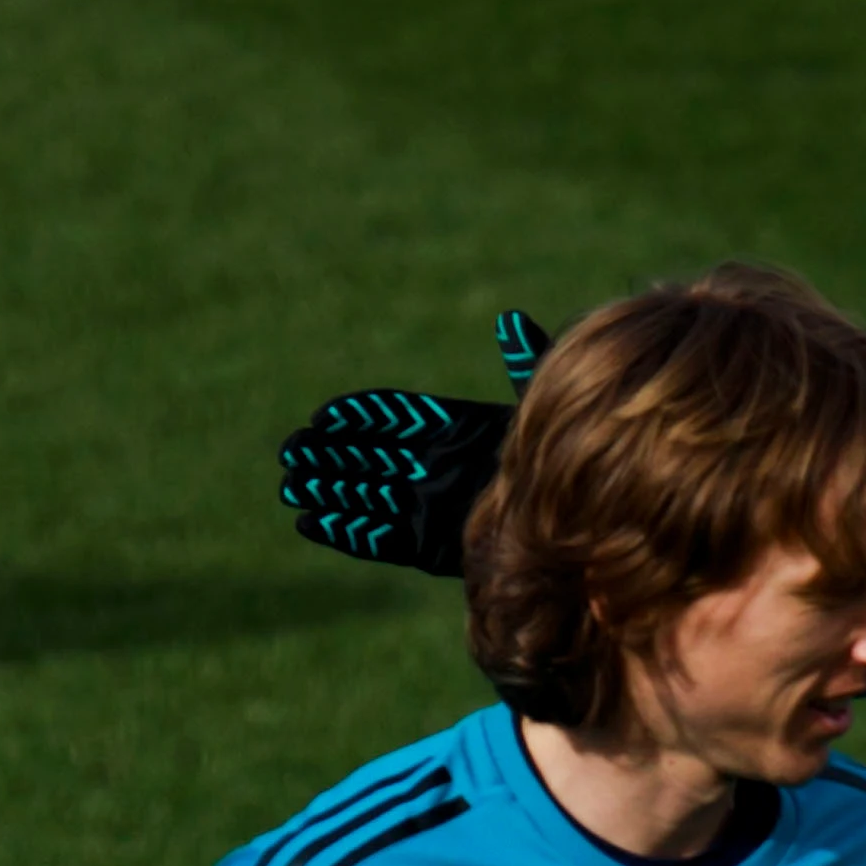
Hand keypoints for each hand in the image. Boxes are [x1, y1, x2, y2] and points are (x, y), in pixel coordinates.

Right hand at [273, 309, 550, 575]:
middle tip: (292, 451)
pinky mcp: (430, 545)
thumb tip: (513, 320)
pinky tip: (310, 523)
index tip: (324, 418)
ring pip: (367, 497)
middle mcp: (434, 468)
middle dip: (329, 455)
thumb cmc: (561, 459)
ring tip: (290, 486)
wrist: (575, 524)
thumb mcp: (541, 409)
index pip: (394, 417)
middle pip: (370, 457)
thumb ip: (525, 364)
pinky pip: (382, 539)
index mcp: (453, 431)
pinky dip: (348, 533)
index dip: (358, 417)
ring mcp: (429, 506)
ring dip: (328, 492)